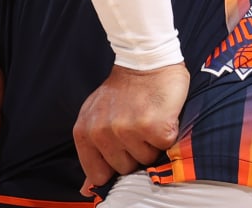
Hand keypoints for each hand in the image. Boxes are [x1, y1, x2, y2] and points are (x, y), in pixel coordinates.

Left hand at [73, 62, 189, 197]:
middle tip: (135, 126)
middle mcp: (103, 132)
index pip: (98, 175)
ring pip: (145, 160)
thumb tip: (87, 190)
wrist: (146, 61)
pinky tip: (160, 116)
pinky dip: (166, 134)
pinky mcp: (153, 127)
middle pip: (124, 169)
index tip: (122, 150)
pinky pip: (164, 148)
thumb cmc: (123, 92)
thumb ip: (92, 153)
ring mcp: (127, 129)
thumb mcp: (96, 117)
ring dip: (150, 143)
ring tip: (146, 119)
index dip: (113, 167)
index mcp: (85, 131)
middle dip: (133, 152)